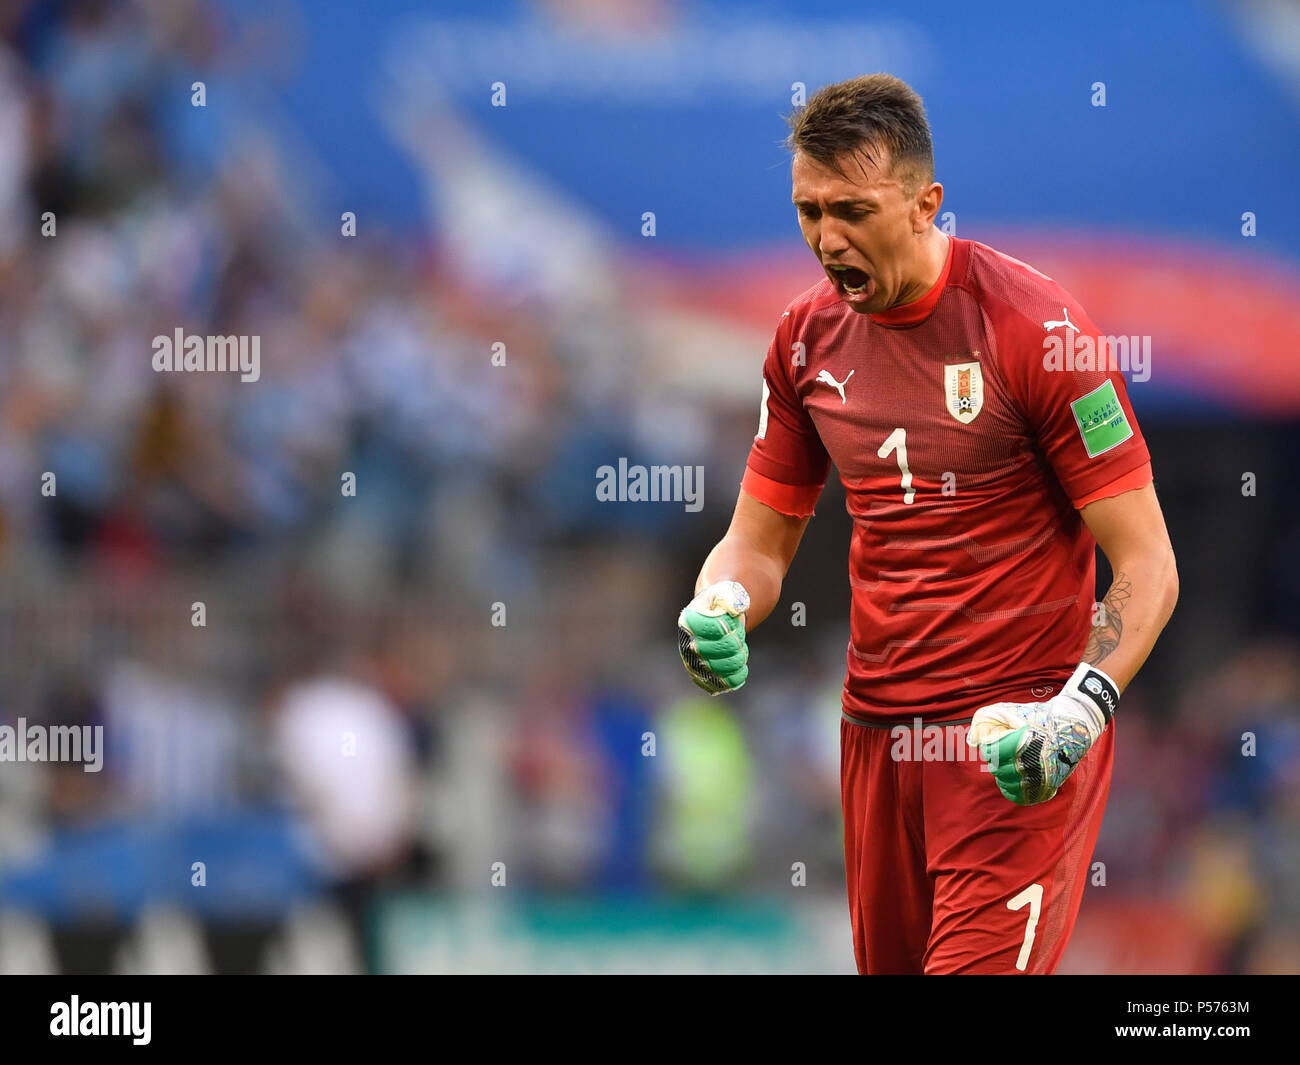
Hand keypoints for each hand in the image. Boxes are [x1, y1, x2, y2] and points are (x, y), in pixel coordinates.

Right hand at [677, 581, 750, 693]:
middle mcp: (687, 644)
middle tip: (737, 635)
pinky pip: (724, 683)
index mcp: (689, 621)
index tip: (730, 622)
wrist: (714, 620)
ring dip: (739, 658)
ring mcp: (693, 664)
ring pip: (726, 668)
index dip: (729, 627)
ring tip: (738, 649)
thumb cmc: (720, 605)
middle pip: (724, 648)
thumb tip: (735, 607)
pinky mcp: (703, 678)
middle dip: (737, 642)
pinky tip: (740, 668)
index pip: (715, 628)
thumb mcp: (725, 593)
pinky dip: (737, 676)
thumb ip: (731, 597)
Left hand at [967, 663, 1118, 804]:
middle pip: (996, 769)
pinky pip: (1020, 796)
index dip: (990, 747)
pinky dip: (1011, 789)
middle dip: (996, 759)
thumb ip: (984, 720)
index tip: (996, 743)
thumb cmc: (1036, 717)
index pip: (990, 752)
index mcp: (1020, 742)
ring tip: (1010, 763)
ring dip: (1003, 773)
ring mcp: (1040, 777)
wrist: (1071, 727)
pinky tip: (1013, 778)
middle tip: (1005, 752)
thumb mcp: (1008, 711)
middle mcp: (1030, 762)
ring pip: (1006, 783)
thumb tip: (973, 740)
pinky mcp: (1047, 787)